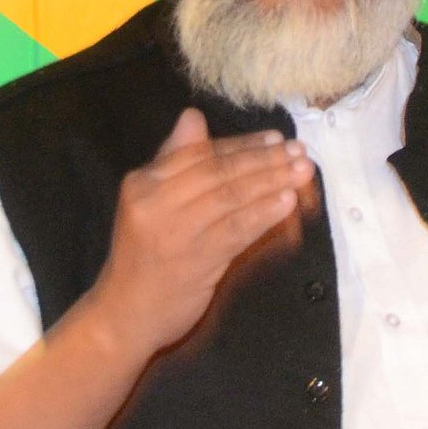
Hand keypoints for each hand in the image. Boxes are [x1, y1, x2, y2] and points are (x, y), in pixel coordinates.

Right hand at [96, 108, 314, 350]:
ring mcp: (176, 233)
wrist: (126, 312)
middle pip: (218, 173)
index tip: (276, 138)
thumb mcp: (149, 202)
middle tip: (299, 151)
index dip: (242, 144)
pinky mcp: (196, 262)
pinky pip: (237, 231)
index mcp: (143, 183)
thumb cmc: (144, 255)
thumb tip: (193, 117)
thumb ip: (174, 161)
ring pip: (231, 198)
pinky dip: (264, 215)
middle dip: (264, 159)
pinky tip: (286, 203)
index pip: (200, 154)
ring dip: (271, 182)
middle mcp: (155, 203)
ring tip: (301, 172)